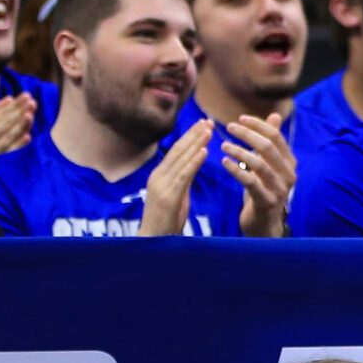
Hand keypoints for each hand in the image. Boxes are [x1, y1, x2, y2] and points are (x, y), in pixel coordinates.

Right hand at [0, 93, 34, 167]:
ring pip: (9, 136)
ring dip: (19, 125)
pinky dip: (19, 145)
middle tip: (31, 101)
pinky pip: (11, 153)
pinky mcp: (0, 162)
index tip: (27, 96)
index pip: (2, 114)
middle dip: (18, 111)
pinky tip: (28, 137)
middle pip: (6, 122)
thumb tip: (9, 98)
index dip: (15, 105)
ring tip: (29, 115)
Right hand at [141, 121, 209, 236]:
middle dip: (193, 134)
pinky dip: (194, 161)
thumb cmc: (166, 222)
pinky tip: (204, 151)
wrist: (153, 242)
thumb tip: (193, 166)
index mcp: (160, 175)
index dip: (189, 136)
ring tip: (208, 129)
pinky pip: (184, 176)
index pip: (176, 151)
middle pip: (178, 150)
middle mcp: (158, 176)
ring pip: (181, 159)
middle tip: (207, 120)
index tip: (202, 124)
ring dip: (196, 143)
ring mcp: (162, 185)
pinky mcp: (168, 196)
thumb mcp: (177, 196)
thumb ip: (183, 180)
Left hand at [224, 113, 296, 235]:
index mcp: (289, 163)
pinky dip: (236, 170)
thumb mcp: (268, 164)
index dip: (258, 125)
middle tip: (228, 128)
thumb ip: (272, 141)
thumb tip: (275, 115)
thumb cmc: (263, 191)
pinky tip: (224, 162)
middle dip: (247, 134)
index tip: (239, 119)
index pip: (276, 137)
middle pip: (268, 147)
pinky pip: (251, 182)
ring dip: (239, 151)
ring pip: (259, 164)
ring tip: (223, 145)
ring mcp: (279, 189)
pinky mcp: (267, 202)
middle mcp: (288, 175)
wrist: (263, 224)